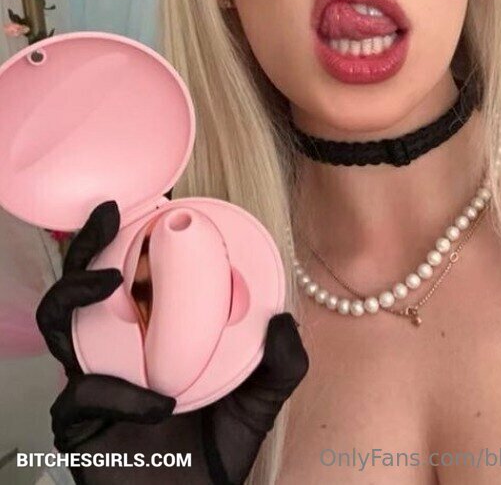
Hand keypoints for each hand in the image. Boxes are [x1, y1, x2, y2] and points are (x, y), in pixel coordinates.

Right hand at [36, 201, 307, 483]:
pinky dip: (119, 393)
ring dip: (77, 291)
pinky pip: (82, 391)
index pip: (135, 275)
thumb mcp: (259, 401)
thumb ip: (280, 364)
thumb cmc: (217, 453)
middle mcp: (117, 347)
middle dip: (89, 242)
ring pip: (61, 320)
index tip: (155, 204)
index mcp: (153, 332)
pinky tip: (158, 406)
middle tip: (112, 213)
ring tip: (109, 278)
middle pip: (85, 283)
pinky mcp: (76, 420)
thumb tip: (283, 320)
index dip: (135, 237)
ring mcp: (93, 378)